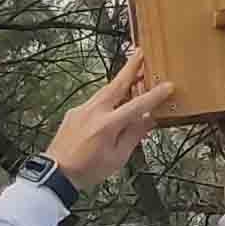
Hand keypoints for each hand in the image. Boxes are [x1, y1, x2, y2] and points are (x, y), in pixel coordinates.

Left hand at [45, 50, 174, 186]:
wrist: (57, 173)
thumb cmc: (88, 169)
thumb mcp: (118, 157)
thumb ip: (134, 135)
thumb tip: (148, 119)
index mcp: (108, 125)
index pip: (137, 105)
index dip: (154, 95)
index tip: (167, 86)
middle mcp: (94, 112)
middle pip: (117, 84)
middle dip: (130, 67)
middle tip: (140, 52)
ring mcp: (82, 109)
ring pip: (105, 90)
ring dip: (119, 80)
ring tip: (132, 73)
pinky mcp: (75, 111)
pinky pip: (95, 101)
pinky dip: (107, 98)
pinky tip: (114, 102)